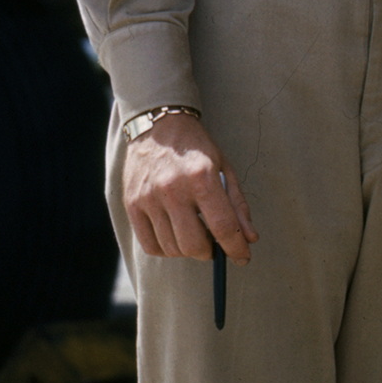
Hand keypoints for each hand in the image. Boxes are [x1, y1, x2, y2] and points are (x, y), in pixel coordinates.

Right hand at [123, 117, 256, 265]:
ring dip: (188, 250)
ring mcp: (149, 198)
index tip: (242, 257)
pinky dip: (166, 249)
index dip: (236, 248)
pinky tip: (174, 235)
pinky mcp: (132, 205)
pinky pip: (150, 245)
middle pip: (194, 245)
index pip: (223, 226)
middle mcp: (173, 189)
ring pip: (171, 248)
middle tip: (214, 244)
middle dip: (210, 252)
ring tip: (194, 233)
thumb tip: (249, 239)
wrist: (158, 125)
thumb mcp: (225, 168)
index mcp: (202, 177)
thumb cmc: (196, 147)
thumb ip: (238, 205)